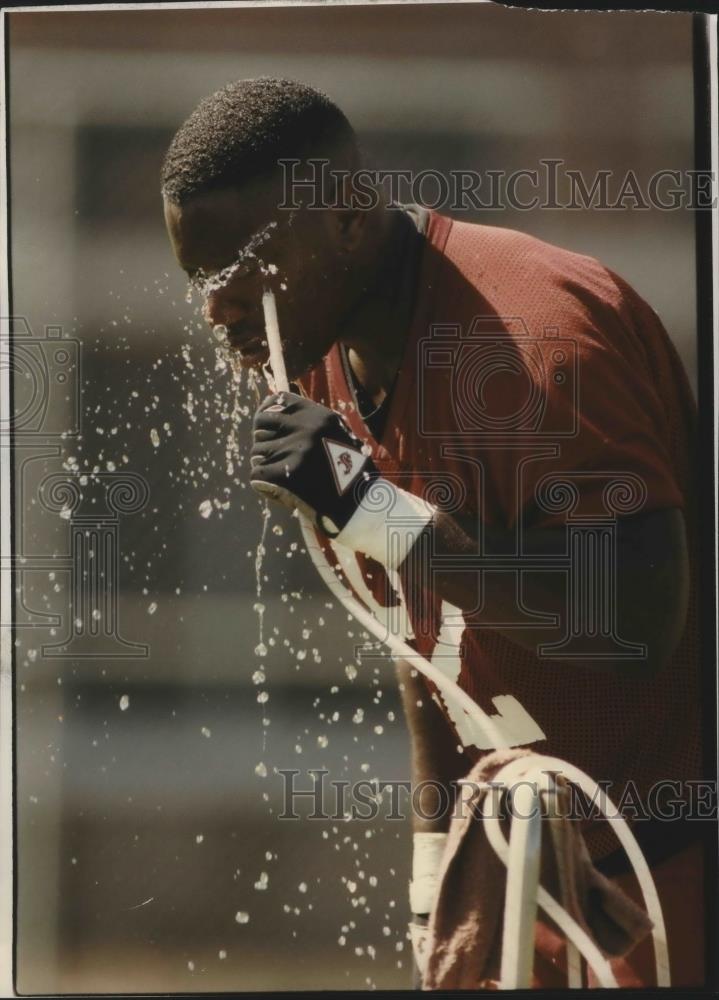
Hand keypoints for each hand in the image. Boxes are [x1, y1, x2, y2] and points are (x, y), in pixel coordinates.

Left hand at [250, 391, 377, 534]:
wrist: (360, 505)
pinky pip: (257, 474)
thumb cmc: (350, 474)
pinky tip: (282, 491)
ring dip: (266, 465)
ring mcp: (294, 450)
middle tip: (273, 455)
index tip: (265, 423)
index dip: (267, 413)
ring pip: (257, 452)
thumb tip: (275, 412)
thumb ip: (311, 425)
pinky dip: (264, 485)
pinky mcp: (285, 474)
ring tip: (286, 478)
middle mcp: (305, 428)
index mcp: (319, 416)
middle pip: (260, 425)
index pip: (278, 401)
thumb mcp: (338, 436)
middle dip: (263, 439)